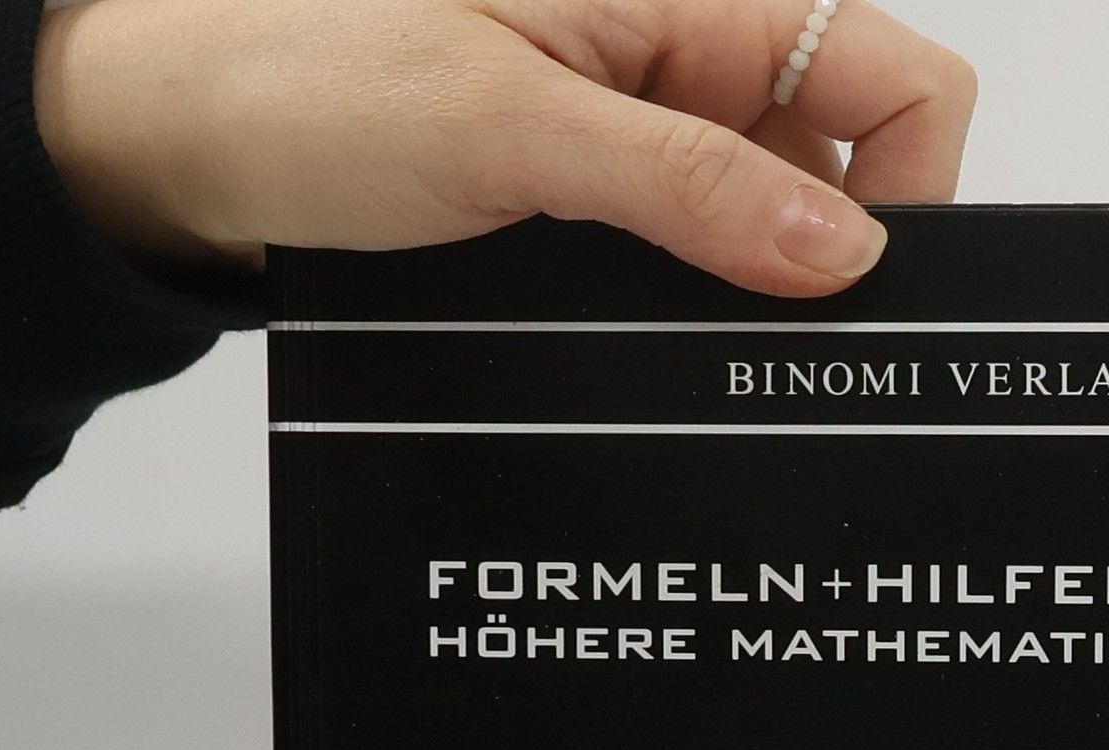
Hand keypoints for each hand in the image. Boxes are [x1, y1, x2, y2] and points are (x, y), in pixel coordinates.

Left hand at [34, 0, 976, 294]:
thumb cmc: (313, 82)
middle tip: (748, 334)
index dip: (912, 187)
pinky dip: (688, 310)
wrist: (196, 139)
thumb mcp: (516, 130)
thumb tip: (842, 249)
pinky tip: (633, 332)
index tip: (857, 293)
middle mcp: (694, 58)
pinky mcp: (609, 198)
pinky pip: (696, 263)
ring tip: (656, 331)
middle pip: (851, 164)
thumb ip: (691, 186)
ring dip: (745, 297)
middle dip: (824, 262)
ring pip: (774, 230)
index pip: (900, 78)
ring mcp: (652, 135)